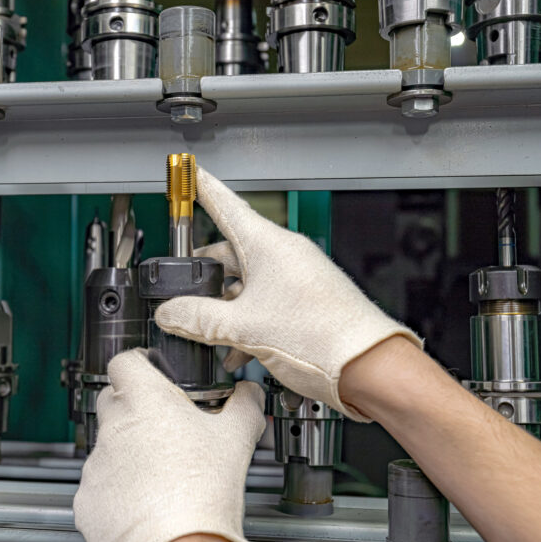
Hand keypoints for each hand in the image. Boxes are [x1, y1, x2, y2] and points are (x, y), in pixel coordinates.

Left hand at [73, 349, 264, 541]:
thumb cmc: (202, 494)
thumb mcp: (236, 439)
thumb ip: (244, 406)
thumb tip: (250, 394)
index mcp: (145, 400)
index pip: (124, 360)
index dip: (138, 363)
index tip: (150, 370)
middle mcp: (114, 426)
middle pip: (113, 400)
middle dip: (134, 407)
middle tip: (164, 426)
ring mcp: (97, 462)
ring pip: (108, 444)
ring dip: (127, 451)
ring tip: (160, 473)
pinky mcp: (88, 497)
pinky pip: (100, 483)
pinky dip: (117, 487)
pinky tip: (145, 499)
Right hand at [154, 167, 421, 420]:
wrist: (369, 368)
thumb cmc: (323, 337)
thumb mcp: (243, 328)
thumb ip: (198, 318)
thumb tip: (171, 314)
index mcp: (268, 246)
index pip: (225, 204)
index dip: (202, 188)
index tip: (190, 173)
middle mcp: (284, 255)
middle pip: (230, 251)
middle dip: (203, 273)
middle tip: (181, 287)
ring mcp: (296, 278)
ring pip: (246, 282)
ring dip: (224, 306)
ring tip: (206, 332)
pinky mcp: (306, 302)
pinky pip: (265, 301)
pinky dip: (245, 320)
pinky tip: (235, 350)